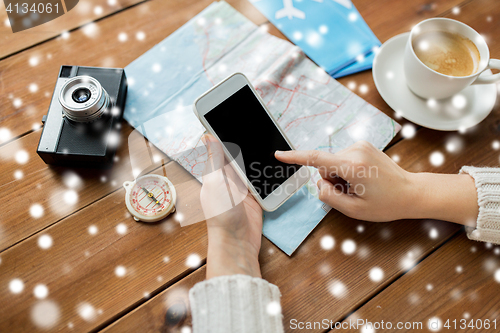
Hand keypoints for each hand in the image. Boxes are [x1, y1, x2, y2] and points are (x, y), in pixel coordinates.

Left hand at [200, 134, 262, 278]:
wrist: (237, 243)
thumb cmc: (221, 215)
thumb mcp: (216, 183)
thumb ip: (214, 160)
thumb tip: (207, 135)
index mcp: (214, 173)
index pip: (218, 147)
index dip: (222, 131)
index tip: (229, 113)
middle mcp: (227, 178)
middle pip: (237, 153)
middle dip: (244, 140)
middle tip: (254, 121)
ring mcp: (241, 187)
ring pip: (250, 164)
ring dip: (257, 155)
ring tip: (267, 136)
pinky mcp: (254, 196)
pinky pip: (261, 178)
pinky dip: (266, 171)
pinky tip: (274, 160)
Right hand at [275, 141, 477, 224]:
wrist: (412, 192)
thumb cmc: (387, 204)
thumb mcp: (354, 210)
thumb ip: (329, 197)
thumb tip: (318, 183)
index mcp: (353, 166)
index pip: (316, 159)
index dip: (295, 157)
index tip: (279, 154)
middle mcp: (355, 150)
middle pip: (325, 165)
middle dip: (331, 180)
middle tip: (351, 192)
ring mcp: (360, 145)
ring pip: (333, 162)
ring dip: (339, 176)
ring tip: (359, 186)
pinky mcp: (363, 145)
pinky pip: (342, 158)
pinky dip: (346, 170)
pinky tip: (362, 179)